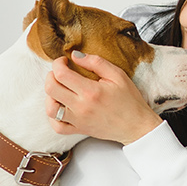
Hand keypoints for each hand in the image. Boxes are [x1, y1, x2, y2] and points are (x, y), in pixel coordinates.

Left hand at [45, 52, 162, 144]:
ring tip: (59, 90)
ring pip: (50, 108)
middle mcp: (81, 107)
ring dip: (50, 96)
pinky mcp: (79, 130)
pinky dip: (53, 117)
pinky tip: (60, 107)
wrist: (137, 125)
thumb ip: (96, 62)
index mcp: (91, 91)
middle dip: (51, 75)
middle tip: (60, 72)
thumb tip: (75, 55)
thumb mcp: (118, 75)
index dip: (58, 63)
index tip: (65, 61)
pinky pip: (57, 126)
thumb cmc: (130, 100)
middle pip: (51, 89)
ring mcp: (79, 120)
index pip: (61, 74)